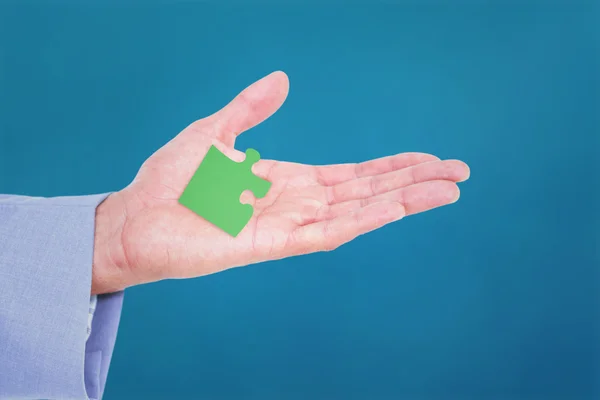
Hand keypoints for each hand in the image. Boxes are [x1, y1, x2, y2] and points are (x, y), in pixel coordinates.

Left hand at [92, 71, 469, 294]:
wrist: (133, 218)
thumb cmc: (170, 180)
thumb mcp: (216, 131)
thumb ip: (251, 109)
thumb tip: (284, 79)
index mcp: (287, 180)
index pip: (353, 174)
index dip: (392, 166)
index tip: (428, 158)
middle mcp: (296, 204)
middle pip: (367, 191)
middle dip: (413, 182)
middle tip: (459, 173)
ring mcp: (288, 226)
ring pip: (358, 213)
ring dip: (404, 200)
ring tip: (447, 189)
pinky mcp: (272, 244)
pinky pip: (327, 233)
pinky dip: (364, 220)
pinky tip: (396, 208)